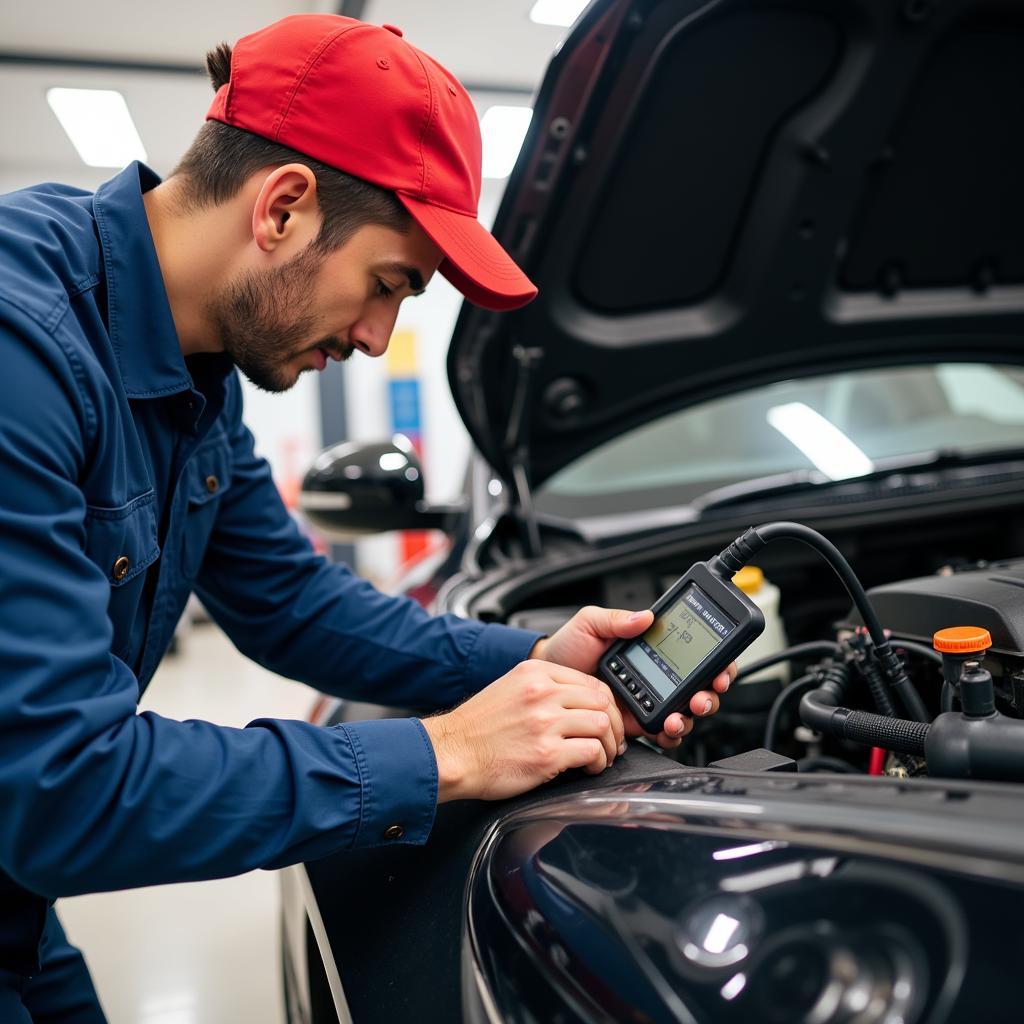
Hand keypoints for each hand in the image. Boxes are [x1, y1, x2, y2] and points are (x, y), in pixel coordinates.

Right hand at [420, 660, 623, 801]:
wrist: (452, 753)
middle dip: (613, 725)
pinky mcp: (547, 753)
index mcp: (535, 672)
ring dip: (608, 745)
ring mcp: (546, 722)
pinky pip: (591, 753)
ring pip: (602, 725)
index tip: (606, 717)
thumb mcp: (511, 688)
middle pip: (602, 701)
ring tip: (601, 756)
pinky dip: (597, 763)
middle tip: (611, 740)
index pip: (591, 681)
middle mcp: (543, 692)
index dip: (606, 703)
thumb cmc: (478, 728)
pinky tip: (588, 768)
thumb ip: (543, 687)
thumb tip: (577, 700)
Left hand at [530, 606, 735, 749]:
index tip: (719, 670)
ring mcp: (649, 701)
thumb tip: (645, 617)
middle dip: (710, 695)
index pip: (696, 655)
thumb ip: (616, 619)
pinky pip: (662, 734)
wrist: (548, 676)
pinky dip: (670, 735)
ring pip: (686, 714)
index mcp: (653, 650)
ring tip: (678, 716)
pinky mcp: (636, 723)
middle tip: (702, 697)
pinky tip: (664, 730)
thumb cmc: (569, 648)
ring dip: (691, 717)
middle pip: (700, 688)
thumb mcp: (591, 624)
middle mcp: (658, 676)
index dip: (716, 663)